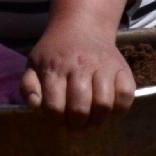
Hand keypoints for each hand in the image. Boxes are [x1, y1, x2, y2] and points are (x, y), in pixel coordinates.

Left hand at [20, 23, 134, 128]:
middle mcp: (80, 66)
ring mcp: (103, 67)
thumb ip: (29, 86)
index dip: (56, 121)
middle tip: (76, 130)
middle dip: (77, 125)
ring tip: (92, 123)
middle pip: (80, 108)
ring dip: (98, 121)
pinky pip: (126, 95)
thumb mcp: (33, 64)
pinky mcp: (122, 68)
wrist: (82, 26)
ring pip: (104, 104)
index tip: (58, 124)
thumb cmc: (54, 51)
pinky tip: (109, 111)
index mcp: (55, 68)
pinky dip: (120, 109)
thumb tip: (35, 106)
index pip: (54, 106)